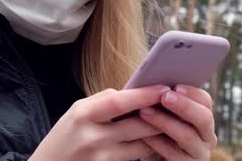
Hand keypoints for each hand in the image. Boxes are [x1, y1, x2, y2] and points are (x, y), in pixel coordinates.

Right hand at [29, 85, 169, 160]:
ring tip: (174, 122)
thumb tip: (135, 92)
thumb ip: (104, 101)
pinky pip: (138, 160)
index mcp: (83, 115)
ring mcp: (101, 159)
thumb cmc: (63, 138)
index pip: (121, 101)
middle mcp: (93, 138)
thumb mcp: (76, 112)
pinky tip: (159, 142)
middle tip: (178, 104)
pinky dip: (150, 150)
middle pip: (138, 126)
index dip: (145, 94)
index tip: (164, 87)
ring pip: (143, 146)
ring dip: (160, 134)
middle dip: (161, 115)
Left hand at [139, 85, 216, 159]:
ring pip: (187, 136)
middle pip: (204, 118)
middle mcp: (207, 137)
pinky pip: (173, 154)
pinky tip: (143, 135)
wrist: (153, 159)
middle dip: (184, 106)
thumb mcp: (164, 116)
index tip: (175, 86)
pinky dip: (157, 143)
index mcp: (204, 118)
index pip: (205, 101)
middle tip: (164, 96)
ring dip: (165, 122)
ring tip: (145, 112)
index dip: (192, 92)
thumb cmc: (155, 132)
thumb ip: (165, 102)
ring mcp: (199, 154)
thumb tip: (155, 83)